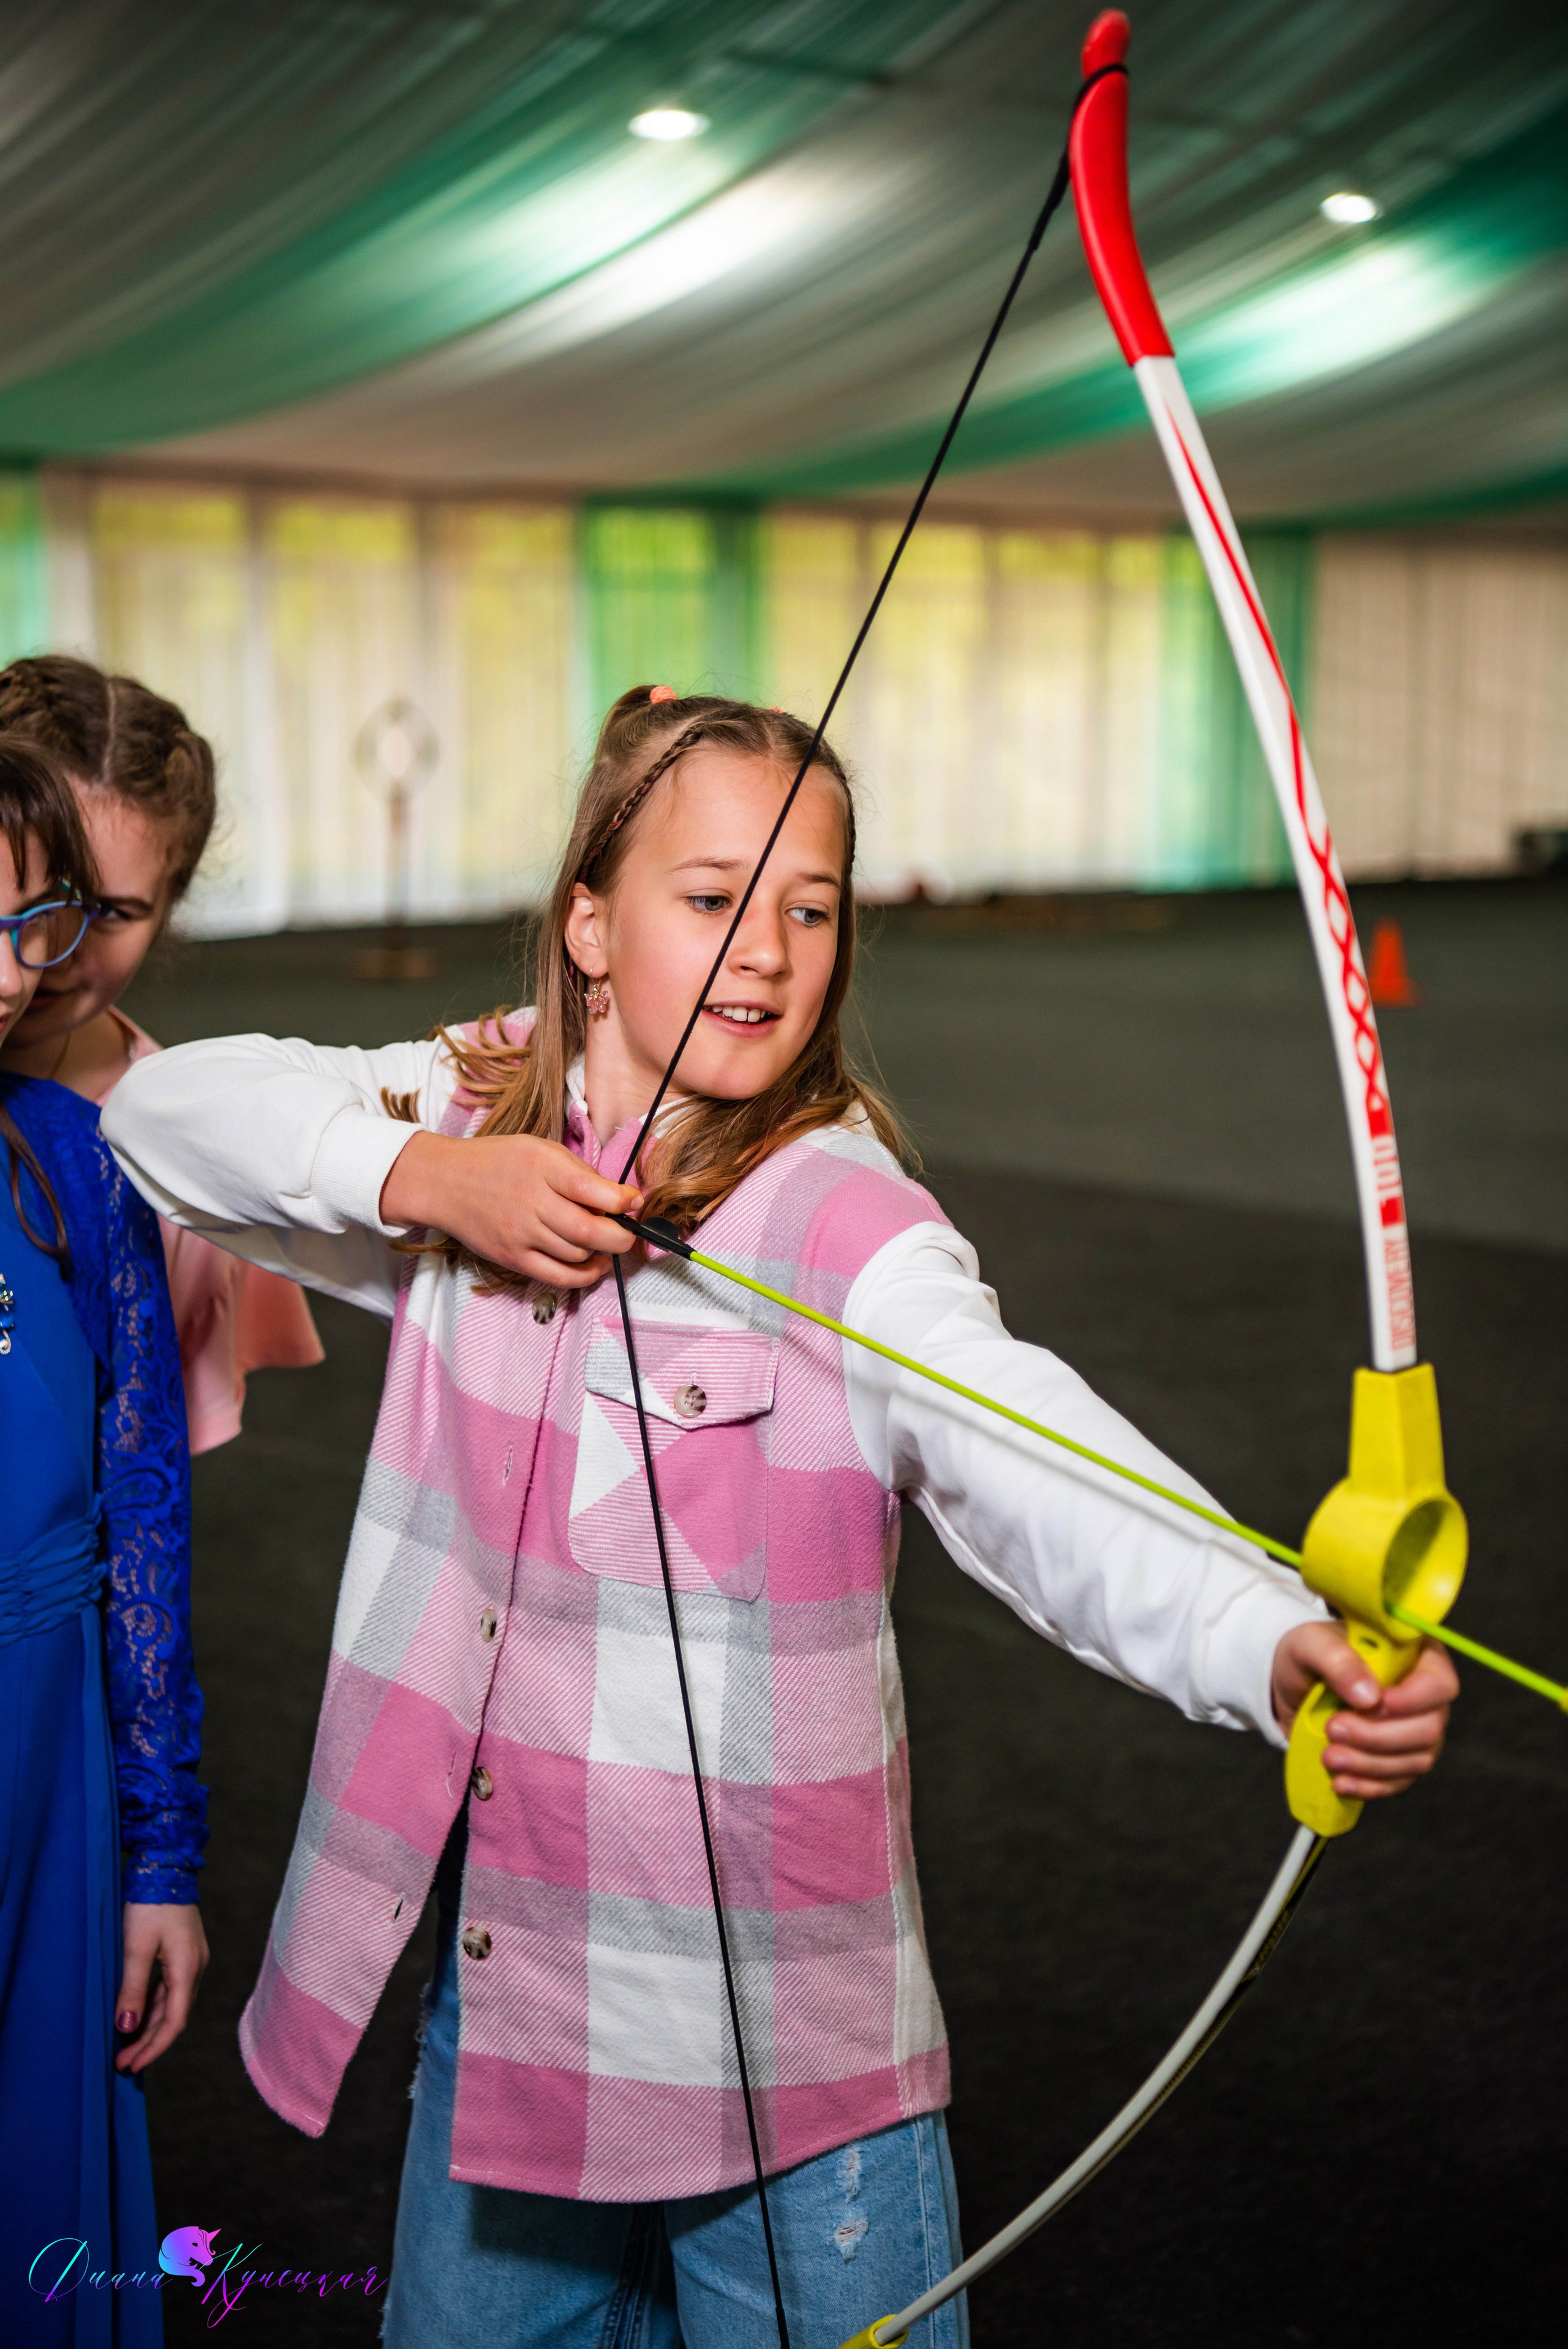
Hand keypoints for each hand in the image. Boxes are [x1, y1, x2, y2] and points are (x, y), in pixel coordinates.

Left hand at [116, 1903, 208, 2072]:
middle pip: (173, 2016)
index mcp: (188, 1969)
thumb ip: (133, 1989)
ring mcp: (191, 1960)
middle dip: (149, 2042)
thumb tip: (127, 2028)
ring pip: (171, 2004)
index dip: (153, 2048)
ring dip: (150, 2026)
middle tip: (123, 2063)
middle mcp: (195, 1968)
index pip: (174, 2022)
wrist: (165, 1867)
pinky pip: (169, 1989)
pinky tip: (137, 2015)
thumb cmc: (151, 1904)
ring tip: (126, 2046)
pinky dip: (153, 2007)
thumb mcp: (137, 1947)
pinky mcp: (183, 1953)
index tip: (131, 2065)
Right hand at [380, 1130, 641, 1288]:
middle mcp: (532, 1202)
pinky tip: (594, 1265)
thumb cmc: (498, 1162)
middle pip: (591, 1231)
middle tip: (629, 1233)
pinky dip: (584, 1276)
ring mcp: (521, 1234)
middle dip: (621, 1237)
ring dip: (602, 1252)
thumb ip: (579, 1172)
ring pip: (579, 1254)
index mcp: (543, 1167)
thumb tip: (621, 1198)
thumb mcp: (540, 1149)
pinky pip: (558, 1277)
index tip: (634, 1203)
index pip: (595, 1191)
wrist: (445, 1183)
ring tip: (605, 1242)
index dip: (624, 1202)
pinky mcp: (512, 1258)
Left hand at [1271, 1622, 1458, 1800]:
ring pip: (1417, 1760)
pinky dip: (1370, 1785)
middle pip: (1429, 1728)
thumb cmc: (1308, 1656)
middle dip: (1378, 1736)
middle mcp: (1424, 1696)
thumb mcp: (1309, 1644)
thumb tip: (1369, 1696)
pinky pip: (1399, 1782)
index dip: (1412, 1699)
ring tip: (1329, 1756)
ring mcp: (1415, 1730)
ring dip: (1370, 1763)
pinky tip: (1340, 1781)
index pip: (1439, 1682)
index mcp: (1414, 1656)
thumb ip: (1338, 1660)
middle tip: (1333, 1729)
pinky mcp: (1399, 1759)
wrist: (1291, 1689)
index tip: (1372, 1704)